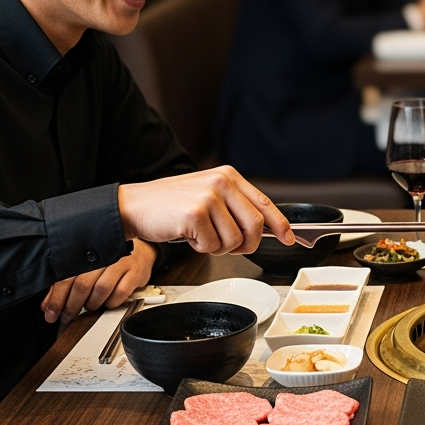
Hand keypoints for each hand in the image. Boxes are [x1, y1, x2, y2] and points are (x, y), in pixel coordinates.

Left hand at [41, 240, 155, 324]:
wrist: (140, 252)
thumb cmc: (108, 261)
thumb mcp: (85, 269)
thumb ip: (64, 285)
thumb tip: (47, 305)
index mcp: (85, 252)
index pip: (65, 277)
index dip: (56, 298)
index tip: (51, 314)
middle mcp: (103, 255)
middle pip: (82, 283)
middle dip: (72, 305)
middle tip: (67, 316)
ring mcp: (120, 262)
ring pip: (101, 288)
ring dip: (92, 304)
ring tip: (89, 307)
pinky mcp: (135, 272)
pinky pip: (120, 293)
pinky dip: (111, 302)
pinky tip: (107, 303)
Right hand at [117, 166, 293, 254]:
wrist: (133, 206)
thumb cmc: (170, 205)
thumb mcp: (207, 195)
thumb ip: (234, 206)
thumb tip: (263, 228)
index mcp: (228, 176)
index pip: (264, 203)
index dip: (281, 225)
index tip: (290, 239)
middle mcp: (222, 182)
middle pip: (255, 226)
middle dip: (246, 245)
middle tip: (229, 247)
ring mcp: (209, 197)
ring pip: (235, 240)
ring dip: (219, 248)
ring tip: (200, 236)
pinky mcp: (195, 214)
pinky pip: (212, 246)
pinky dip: (200, 249)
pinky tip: (188, 236)